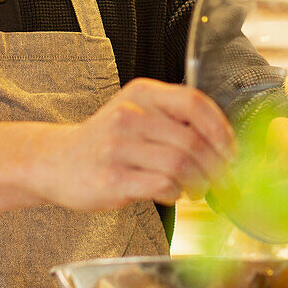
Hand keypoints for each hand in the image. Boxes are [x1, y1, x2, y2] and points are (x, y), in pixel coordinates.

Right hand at [34, 78, 235, 212]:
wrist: (56, 161)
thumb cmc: (106, 142)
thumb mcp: (137, 114)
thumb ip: (174, 120)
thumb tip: (224, 146)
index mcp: (142, 93)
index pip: (194, 102)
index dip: (221, 129)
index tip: (232, 152)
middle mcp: (130, 114)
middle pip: (193, 140)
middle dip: (217, 166)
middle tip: (224, 181)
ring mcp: (119, 146)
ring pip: (181, 164)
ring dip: (200, 183)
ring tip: (199, 190)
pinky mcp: (113, 177)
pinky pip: (162, 185)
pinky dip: (176, 193)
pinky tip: (173, 194)